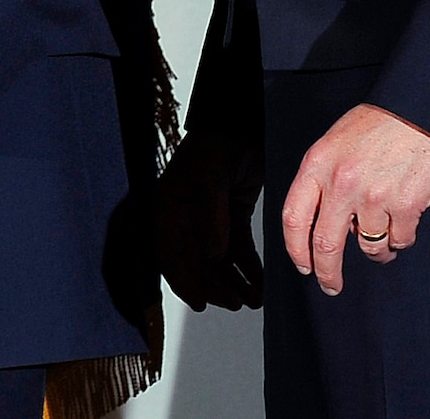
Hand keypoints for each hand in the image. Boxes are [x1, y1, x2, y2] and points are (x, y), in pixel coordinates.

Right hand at [157, 127, 264, 311]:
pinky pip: (238, 249)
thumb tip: (212, 255)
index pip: (170, 256)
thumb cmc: (214, 146)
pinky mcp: (230, 215)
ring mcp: (208, 219)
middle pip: (197, 264)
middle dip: (217, 286)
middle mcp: (185, 219)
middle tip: (238, 303)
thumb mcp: (208, 181)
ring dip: (235, 281)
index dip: (184, 283)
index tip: (202, 304)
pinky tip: (260, 282)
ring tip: (254, 298)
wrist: (239, 125)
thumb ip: (210, 219)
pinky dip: (249, 267)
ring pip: (219, 261)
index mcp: (168, 211)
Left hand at [281, 103, 429, 294]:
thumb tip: (328, 221)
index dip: (295, 248)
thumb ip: (325, 179)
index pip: (293, 217)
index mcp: (317, 165)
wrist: (420, 110)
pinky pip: (400, 240)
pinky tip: (404, 221)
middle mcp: (340, 184)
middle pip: (325, 245)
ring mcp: (373, 197)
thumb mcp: (336, 143)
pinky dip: (401, 238)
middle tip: (331, 286)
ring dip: (376, 250)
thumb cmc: (378, 124)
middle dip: (327, 273)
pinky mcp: (405, 206)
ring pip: (368, 246)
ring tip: (383, 239)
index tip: (302, 266)